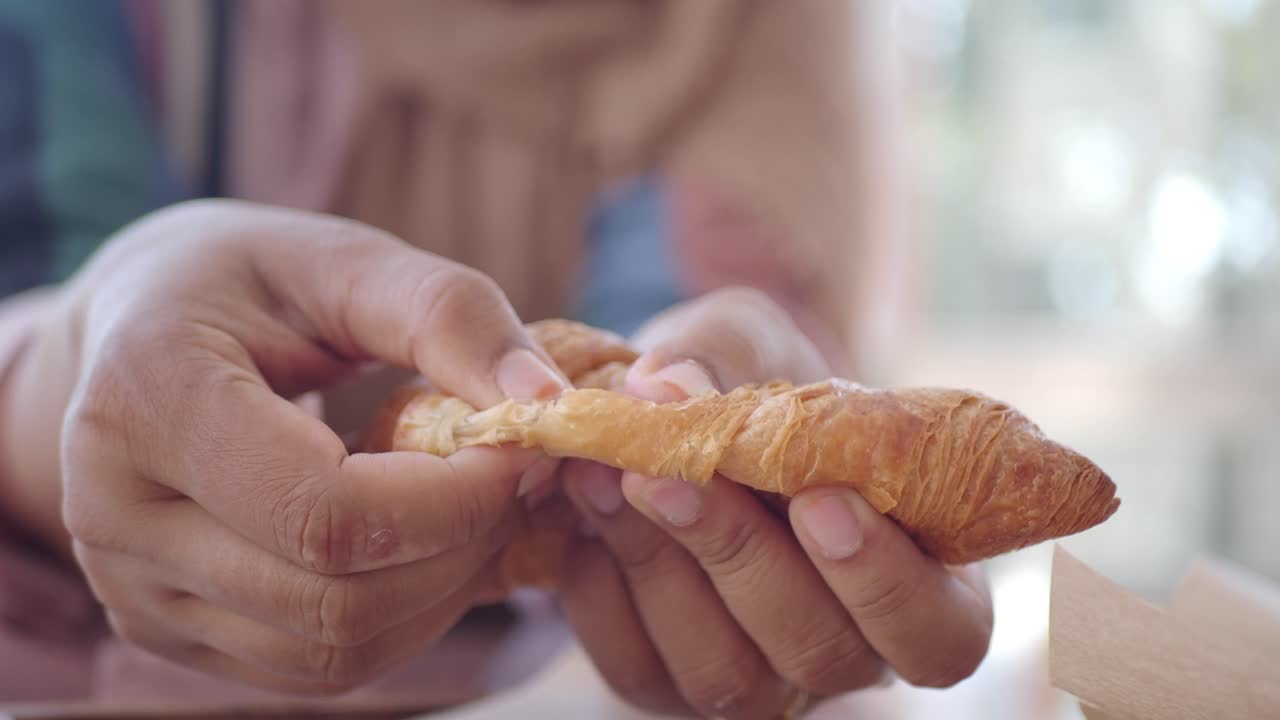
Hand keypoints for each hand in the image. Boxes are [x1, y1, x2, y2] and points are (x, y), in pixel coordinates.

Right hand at [29, 200, 568, 693]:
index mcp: (145, 399)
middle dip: (462, 546)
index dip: (454, 500)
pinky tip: (425, 544)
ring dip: (442, 589)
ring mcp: (133, 588)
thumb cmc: (246, 282)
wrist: (135, 332)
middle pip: (334, 596)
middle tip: (516, 479)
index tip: (525, 449)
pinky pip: (314, 663)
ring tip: (475, 506)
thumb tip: (548, 402)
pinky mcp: (167, 630)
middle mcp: (111, 513)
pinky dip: (402, 616)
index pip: (324, 511)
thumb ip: (448, 315)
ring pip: (332, 647)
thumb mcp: (344, 261)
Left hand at [557, 288, 992, 718]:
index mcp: (921, 582)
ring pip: (726, 672)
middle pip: (821, 651)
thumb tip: (669, 387)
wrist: (678, 413)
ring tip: (611, 474)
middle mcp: (847, 649)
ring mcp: (757, 679)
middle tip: (680, 472)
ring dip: (662, 566)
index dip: (887, 581)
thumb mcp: (754, 342)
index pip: (940, 632)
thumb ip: (727, 358)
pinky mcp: (666, 681)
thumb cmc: (758, 384)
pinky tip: (584, 510)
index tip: (821, 498)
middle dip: (744, 555)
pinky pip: (636, 665)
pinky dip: (602, 591)